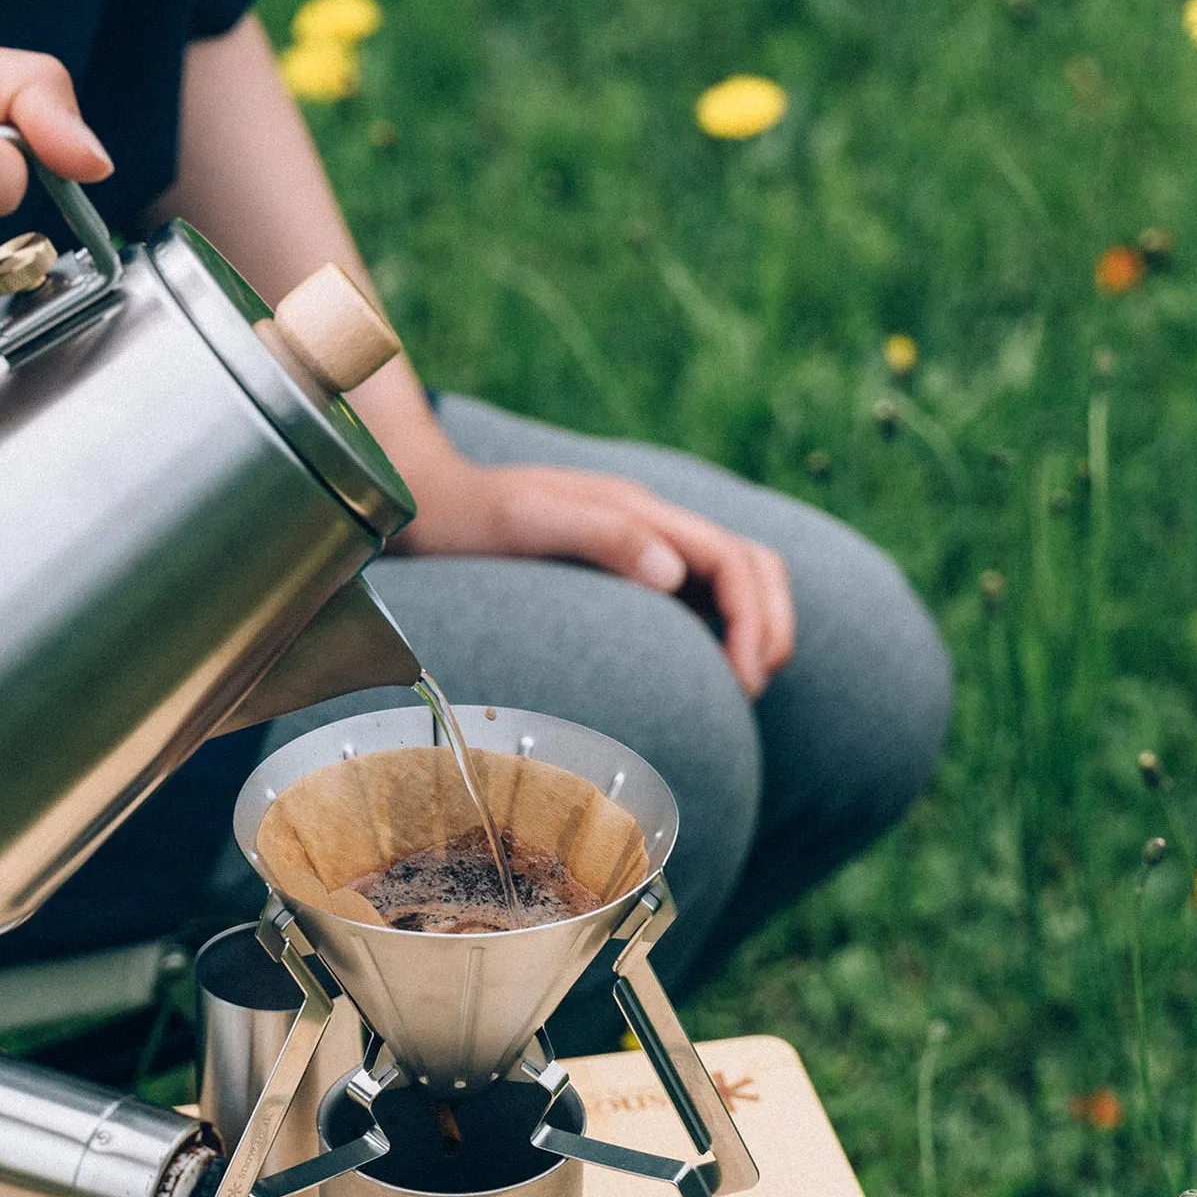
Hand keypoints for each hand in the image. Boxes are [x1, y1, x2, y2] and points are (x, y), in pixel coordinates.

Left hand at [390, 448, 795, 696]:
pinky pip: (696, 596)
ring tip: (741, 688)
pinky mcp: (624, 567)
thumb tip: (672, 575)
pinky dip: (720, 631)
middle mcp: (650, 521)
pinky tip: (702, 674)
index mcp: (637, 509)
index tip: (745, 679)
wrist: (426, 505)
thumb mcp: (525, 522)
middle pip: (751, 565)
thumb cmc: (468, 520)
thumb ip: (600, 536)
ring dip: (754, 627)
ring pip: (734, 578)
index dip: (755, 619)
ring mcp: (640, 542)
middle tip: (752, 691)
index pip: (731, 559)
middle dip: (770, 626)